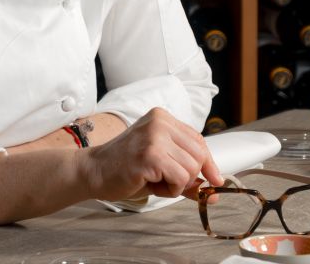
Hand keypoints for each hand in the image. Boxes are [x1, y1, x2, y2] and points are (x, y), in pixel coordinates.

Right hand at [80, 107, 222, 201]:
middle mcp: (160, 122)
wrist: (94, 171)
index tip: (212, 180)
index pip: (198, 140)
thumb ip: (187, 175)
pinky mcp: (150, 155)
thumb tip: (215, 192)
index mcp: (162, 117)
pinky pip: (180, 179)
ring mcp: (154, 137)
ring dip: (178, 184)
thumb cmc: (126, 168)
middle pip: (199, 155)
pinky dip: (171, 189)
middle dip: (189, 176)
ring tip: (156, 180)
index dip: (208, 163)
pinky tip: (152, 183)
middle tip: (167, 180)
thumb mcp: (161, 165)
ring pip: (192, 168)